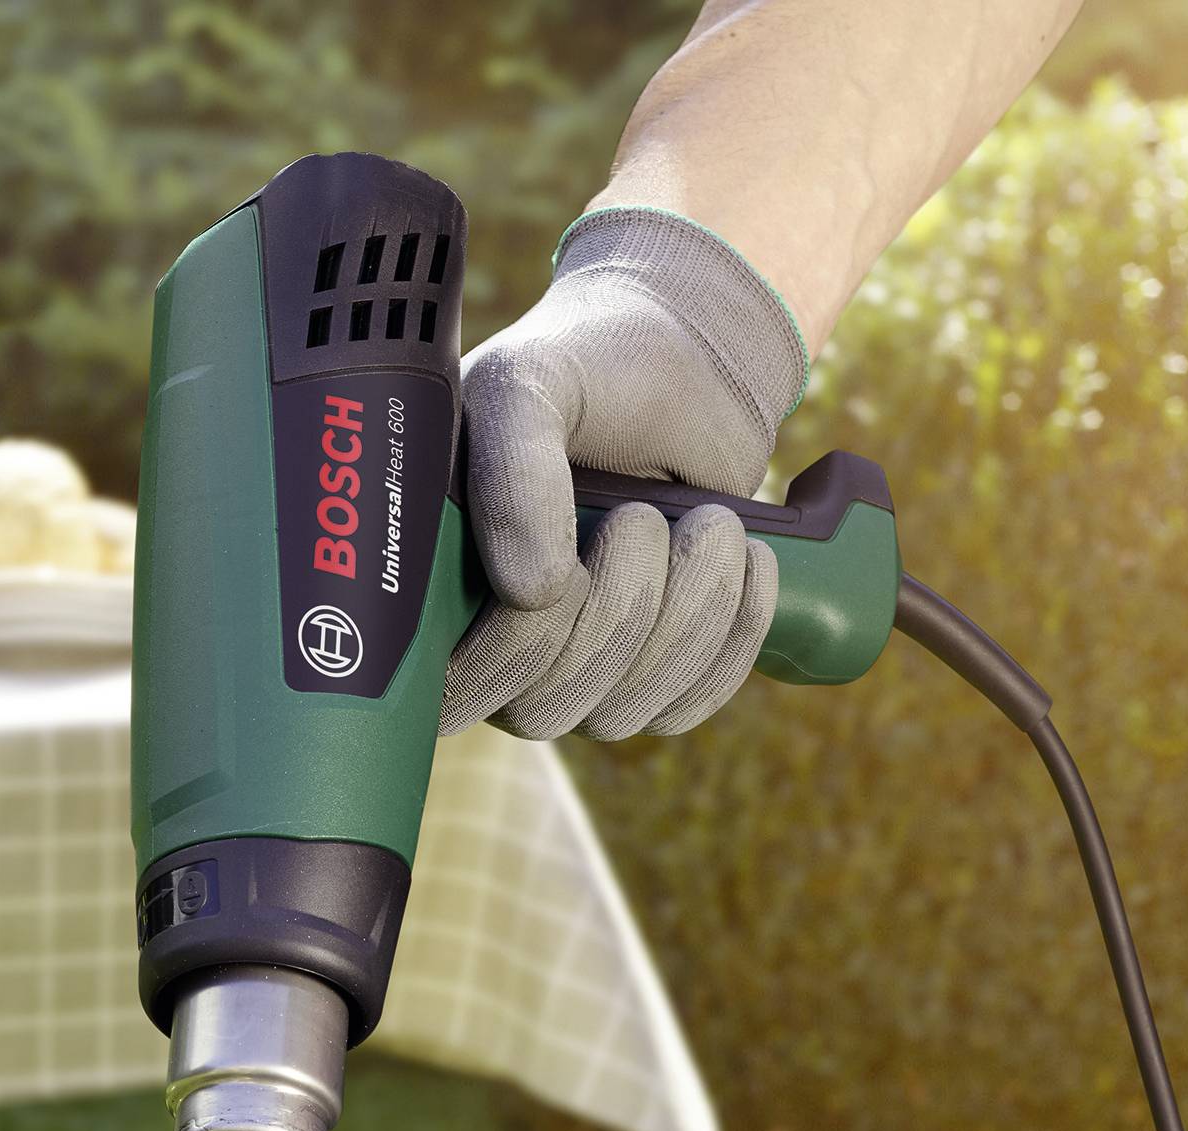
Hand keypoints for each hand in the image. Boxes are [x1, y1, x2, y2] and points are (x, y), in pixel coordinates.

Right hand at [442, 209, 810, 740]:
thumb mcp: (530, 384)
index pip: (450, 693)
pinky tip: (745, 558)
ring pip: (626, 712)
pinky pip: (691, 703)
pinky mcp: (660, 676)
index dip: (510, 653)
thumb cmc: (589, 367)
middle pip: (545, 711)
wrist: (687, 360)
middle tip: (643, 516)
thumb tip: (532, 592)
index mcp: (442, 582)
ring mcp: (582, 671)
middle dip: (615, 613)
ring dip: (687, 613)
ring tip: (710, 520)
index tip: (562, 570)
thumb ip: (512, 464)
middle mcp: (501, 645)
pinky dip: (733, 630)